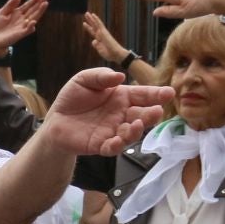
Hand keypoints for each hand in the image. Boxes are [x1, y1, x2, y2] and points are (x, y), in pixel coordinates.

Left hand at [0, 0, 49, 52]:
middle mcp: (22, 19)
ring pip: (33, 18)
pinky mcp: (20, 34)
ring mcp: (22, 26)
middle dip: (40, 3)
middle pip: (33, 10)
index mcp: (18, 13)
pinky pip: (27, 30)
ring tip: (45, 4)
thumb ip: (10, 4)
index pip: (28, 5)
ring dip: (39, 11)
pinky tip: (33, 21)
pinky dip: (30, 26)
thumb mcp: (2, 12)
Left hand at [38, 68, 174, 156]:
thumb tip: (120, 76)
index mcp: (122, 97)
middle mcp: (121, 114)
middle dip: (151, 114)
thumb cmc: (73, 98)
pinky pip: (113, 147)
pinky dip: (118, 144)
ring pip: (131, 133)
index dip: (156, 94)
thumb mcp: (84, 79)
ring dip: (137, 130)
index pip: (143, 95)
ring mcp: (113, 131)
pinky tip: (120, 138)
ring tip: (138, 125)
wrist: (55, 120)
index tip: (169, 93)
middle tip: (158, 111)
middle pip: (142, 115)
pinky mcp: (101, 145)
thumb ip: (101, 76)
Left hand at [82, 12, 126, 63]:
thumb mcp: (100, 50)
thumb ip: (96, 45)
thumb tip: (94, 40)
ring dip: (91, 18)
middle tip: (86, 14)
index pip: (93, 32)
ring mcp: (102, 33)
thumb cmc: (109, 54)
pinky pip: (99, 24)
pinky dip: (96, 19)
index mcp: (99, 39)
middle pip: (94, 26)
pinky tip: (93, 15)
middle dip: (89, 21)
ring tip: (87, 13)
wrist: (116, 54)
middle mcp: (101, 35)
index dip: (88, 27)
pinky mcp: (104, 32)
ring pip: (96, 24)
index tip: (84, 23)